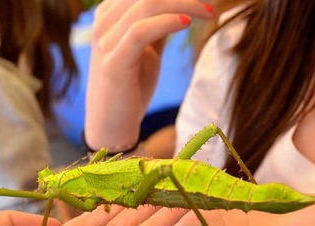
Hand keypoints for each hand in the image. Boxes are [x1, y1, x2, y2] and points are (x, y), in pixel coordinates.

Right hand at [84, 0, 213, 150]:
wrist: (113, 125)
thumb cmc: (131, 87)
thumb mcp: (149, 49)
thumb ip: (159, 25)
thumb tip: (183, 7)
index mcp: (110, 14)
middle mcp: (103, 22)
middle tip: (210, 5)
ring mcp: (105, 40)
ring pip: (146, 5)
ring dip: (183, 4)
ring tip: (208, 12)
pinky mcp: (112, 62)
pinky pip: (140, 31)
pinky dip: (166, 22)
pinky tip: (187, 23)